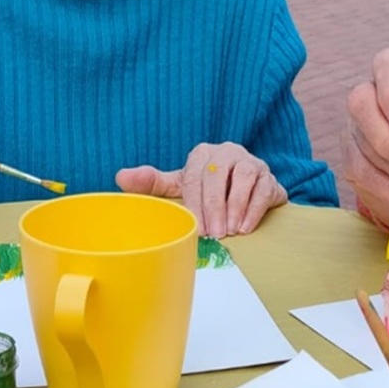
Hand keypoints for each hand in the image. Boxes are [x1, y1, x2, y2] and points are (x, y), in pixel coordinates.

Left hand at [115, 142, 288, 237]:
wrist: (245, 193)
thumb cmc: (207, 191)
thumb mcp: (180, 187)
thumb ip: (153, 183)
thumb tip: (120, 177)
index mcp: (202, 155)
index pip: (195, 178)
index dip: (195, 205)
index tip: (196, 229)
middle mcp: (226, 152)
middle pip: (218, 177)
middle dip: (215, 208)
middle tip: (214, 234)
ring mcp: (250, 162)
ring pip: (243, 180)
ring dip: (235, 208)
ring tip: (230, 232)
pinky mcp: (268, 176)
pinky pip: (263, 189)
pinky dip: (254, 210)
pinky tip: (245, 228)